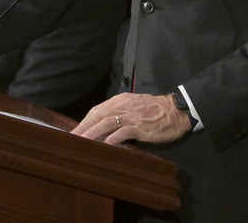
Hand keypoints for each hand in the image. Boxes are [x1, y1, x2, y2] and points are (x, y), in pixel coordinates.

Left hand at [71, 93, 191, 145]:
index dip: (85, 121)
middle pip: (98, 115)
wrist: (175, 110)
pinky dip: (112, 138)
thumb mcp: (133, 106)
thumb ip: (119, 113)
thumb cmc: (154, 110)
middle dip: (83, 127)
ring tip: (82, 141)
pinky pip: (123, 132)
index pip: (97, 110)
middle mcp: (122, 107)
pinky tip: (104, 145)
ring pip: (106, 122)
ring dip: (92, 132)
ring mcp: (131, 116)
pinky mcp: (140, 127)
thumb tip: (103, 125)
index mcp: (120, 101)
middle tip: (72, 138)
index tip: (75, 131)